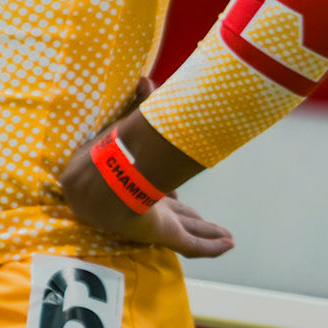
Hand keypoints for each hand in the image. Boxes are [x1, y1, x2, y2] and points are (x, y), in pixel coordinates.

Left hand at [57, 82, 233, 260]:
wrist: (100, 181)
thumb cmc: (112, 151)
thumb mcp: (130, 124)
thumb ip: (138, 104)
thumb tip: (145, 80)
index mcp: (138, 180)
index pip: (157, 188)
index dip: (168, 188)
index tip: (176, 188)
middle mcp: (148, 203)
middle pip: (177, 213)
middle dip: (193, 217)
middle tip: (204, 219)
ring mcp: (158, 222)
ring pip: (189, 230)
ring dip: (208, 232)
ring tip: (227, 237)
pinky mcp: (165, 235)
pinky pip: (193, 246)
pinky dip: (211, 248)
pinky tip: (228, 245)